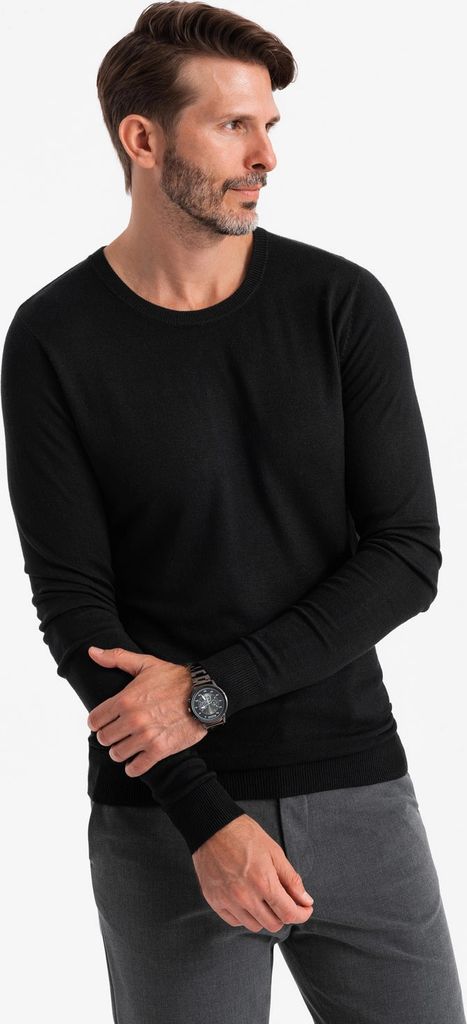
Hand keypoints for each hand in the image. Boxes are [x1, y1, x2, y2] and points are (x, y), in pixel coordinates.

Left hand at [86, 647, 206, 776]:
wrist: (205, 694)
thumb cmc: (175, 679)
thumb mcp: (146, 664)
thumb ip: (116, 658)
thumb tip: (92, 652)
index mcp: (125, 699)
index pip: (94, 720)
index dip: (97, 721)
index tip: (104, 722)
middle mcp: (133, 719)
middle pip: (104, 738)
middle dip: (109, 736)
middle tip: (118, 733)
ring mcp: (146, 736)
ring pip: (117, 754)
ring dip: (121, 751)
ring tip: (128, 745)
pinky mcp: (160, 750)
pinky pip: (135, 768)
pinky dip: (133, 766)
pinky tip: (137, 759)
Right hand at [192, 814, 313, 931]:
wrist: (212, 827)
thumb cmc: (244, 835)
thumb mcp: (274, 852)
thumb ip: (292, 879)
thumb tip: (306, 901)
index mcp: (263, 882)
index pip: (289, 913)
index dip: (302, 914)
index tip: (305, 908)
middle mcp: (245, 897)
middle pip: (273, 924)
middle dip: (285, 915)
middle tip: (285, 902)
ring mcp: (228, 901)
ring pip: (255, 926)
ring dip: (265, 917)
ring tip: (265, 900)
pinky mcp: (215, 902)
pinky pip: (235, 922)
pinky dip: (245, 916)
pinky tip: (248, 901)